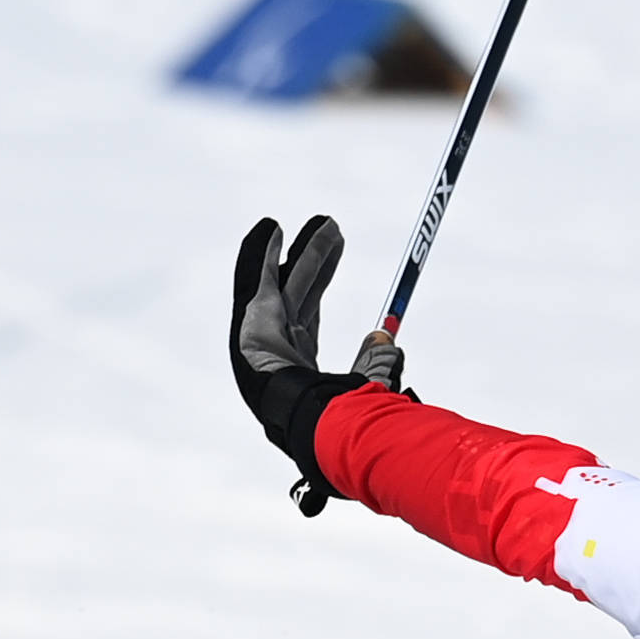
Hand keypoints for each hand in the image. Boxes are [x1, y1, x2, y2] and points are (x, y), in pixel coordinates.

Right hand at [230, 215, 368, 513]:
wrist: (308, 417)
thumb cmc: (334, 411)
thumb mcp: (366, 381)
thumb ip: (376, 360)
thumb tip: (387, 339)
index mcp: (299, 354)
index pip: (311, 304)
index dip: (323, 273)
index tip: (337, 248)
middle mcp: (279, 337)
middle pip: (299, 284)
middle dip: (315, 254)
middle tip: (331, 226)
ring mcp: (264, 326)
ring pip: (287, 276)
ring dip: (298, 249)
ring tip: (315, 222)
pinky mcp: (252, 315)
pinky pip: (256, 275)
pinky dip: (260, 251)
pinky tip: (270, 228)